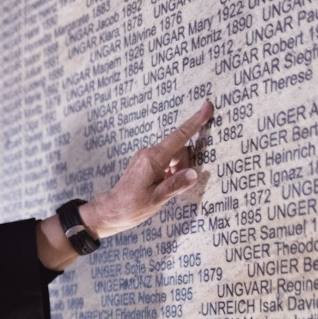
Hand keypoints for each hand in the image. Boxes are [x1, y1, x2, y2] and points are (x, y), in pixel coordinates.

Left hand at [37, 100, 212, 270]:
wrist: (111, 211)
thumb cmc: (130, 206)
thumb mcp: (156, 199)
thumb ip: (175, 185)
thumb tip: (193, 174)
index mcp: (152, 158)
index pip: (179, 137)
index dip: (195, 122)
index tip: (207, 107)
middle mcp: (148, 154)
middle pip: (179, 149)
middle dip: (184, 165)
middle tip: (173, 185)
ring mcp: (146, 158)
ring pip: (173, 157)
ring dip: (177, 171)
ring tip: (164, 189)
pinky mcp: (145, 164)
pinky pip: (166, 163)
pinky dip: (170, 173)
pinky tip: (162, 187)